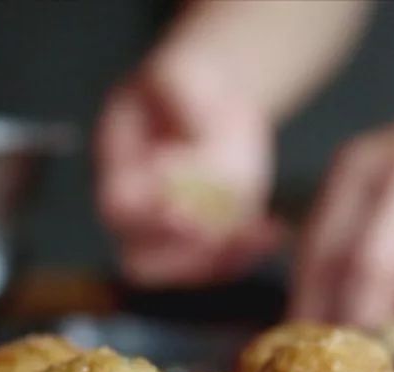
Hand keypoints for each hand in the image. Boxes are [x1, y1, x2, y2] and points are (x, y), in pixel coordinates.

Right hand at [95, 57, 283, 286]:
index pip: (120, 209)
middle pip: (143, 260)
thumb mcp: (176, 76)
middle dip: (182, 255)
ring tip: (259, 233)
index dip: (148, 216)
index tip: (181, 207)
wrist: (208, 101)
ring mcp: (175, 233)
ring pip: (186, 272)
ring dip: (222, 261)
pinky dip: (248, 254)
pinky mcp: (210, 238)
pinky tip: (274, 231)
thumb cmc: (182, 86)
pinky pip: (222, 264)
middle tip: (218, 233)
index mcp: (118, 172)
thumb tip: (195, 147)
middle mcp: (140, 215)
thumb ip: (179, 105)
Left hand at [291, 81, 393, 325]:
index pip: (323, 248)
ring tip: (390, 336)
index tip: (301, 341)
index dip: (310, 302)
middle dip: (356, 320)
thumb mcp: (366, 181)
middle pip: (371, 268)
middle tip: (350, 353)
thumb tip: (302, 319)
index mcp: (359, 164)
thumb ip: (336, 237)